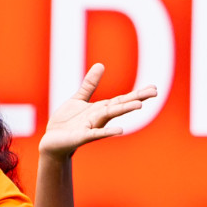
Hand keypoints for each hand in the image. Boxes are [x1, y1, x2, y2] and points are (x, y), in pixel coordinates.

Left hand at [38, 63, 156, 159]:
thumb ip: (90, 84)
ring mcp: (92, 127)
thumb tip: (101, 65)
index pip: (122, 99)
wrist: (52, 141)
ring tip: (139, 105)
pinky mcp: (81, 136)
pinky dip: (106, 132)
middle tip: (155, 93)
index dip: (137, 93)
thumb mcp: (78, 99)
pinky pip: (95, 134)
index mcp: (100, 109)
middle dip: (136, 99)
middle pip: (120, 106)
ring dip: (124, 110)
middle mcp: (100, 118)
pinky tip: (119, 130)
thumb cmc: (67, 122)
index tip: (154, 88)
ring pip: (109, 116)